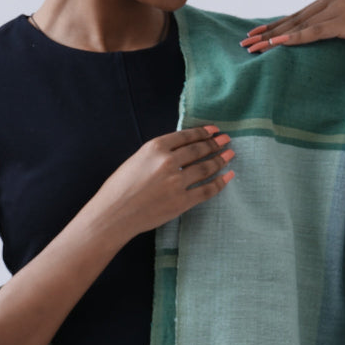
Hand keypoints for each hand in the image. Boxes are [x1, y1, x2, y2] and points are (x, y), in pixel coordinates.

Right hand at [93, 125, 236, 240]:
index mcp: (155, 147)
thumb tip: (181, 150)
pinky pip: (207, 190)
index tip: (214, 130)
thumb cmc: (119, 188)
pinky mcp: (182, 202)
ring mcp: (176, 182)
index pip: (186, 136)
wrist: (113, 215)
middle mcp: (168, 162)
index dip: (203, 132)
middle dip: (215, 144)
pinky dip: (220, 183)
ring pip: (206, 168)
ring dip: (221, 160)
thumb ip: (158, 154)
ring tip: (230, 155)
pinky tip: (228, 177)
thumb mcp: (136, 160)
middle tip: (226, 140)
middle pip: (199, 150)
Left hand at [240, 0, 344, 54]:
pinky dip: (295, 38)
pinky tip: (278, 45)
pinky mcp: (344, 21)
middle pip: (293, 18)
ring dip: (274, 37)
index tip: (257, 34)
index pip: (298, 14)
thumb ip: (334, 29)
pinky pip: (314, 32)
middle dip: (267, 32)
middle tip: (246, 43)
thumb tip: (320, 41)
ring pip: (299, 25)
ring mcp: (337, 8)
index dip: (276, 25)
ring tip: (254, 48)